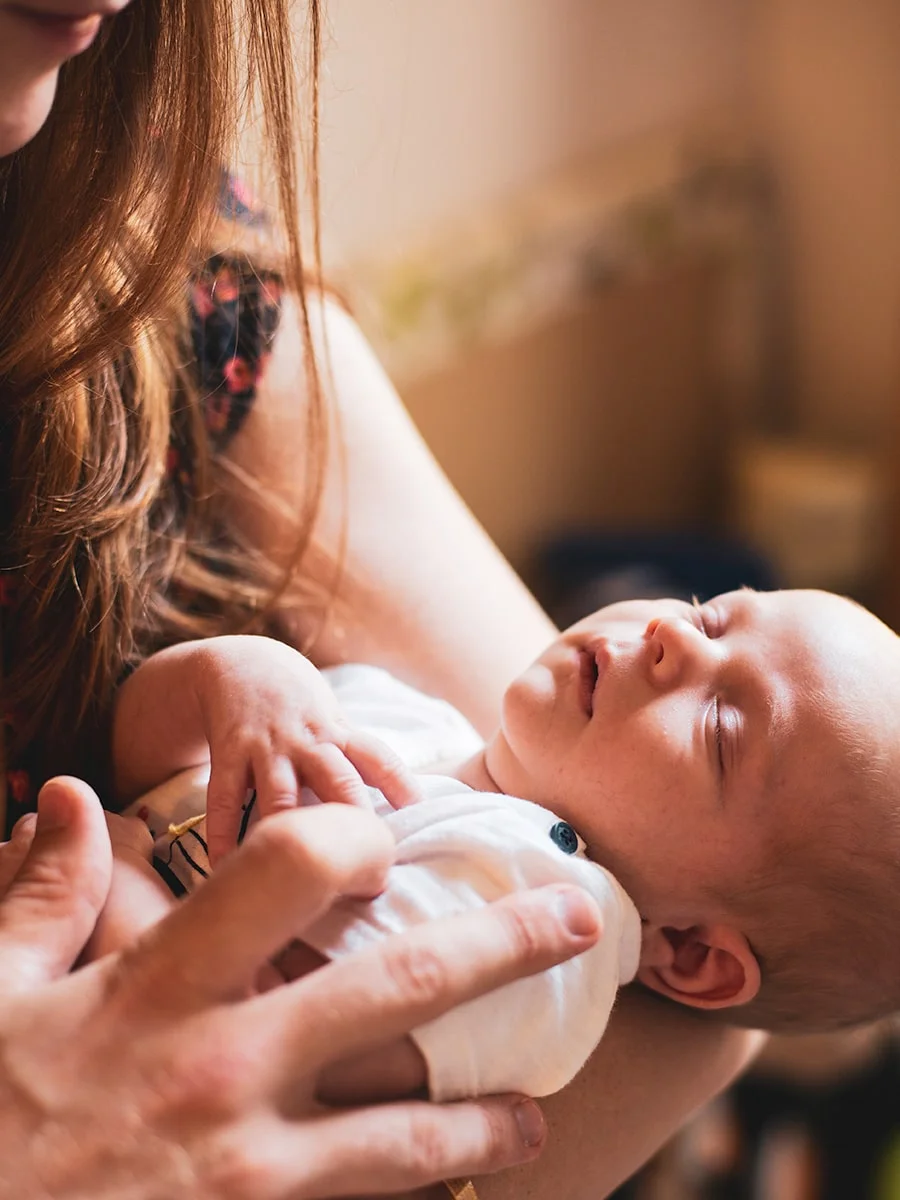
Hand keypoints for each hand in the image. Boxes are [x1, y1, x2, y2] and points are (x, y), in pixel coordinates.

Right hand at [0, 775, 600, 1198]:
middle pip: (401, 986)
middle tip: (579, 918)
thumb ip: (43, 896)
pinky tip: (448, 1199)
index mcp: (161, 988)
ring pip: (408, 1133)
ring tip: (533, 1112)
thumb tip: (66, 796)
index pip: (292, 868)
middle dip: (505, 942)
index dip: (352, 837)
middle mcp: (224, 1068)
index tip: (384, 846)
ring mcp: (249, 1172)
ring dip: (484, 1115)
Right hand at [192, 635, 421, 859]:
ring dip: (288, 827)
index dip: (398, 780)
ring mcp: (267, 747)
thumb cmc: (298, 704)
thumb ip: (357, 759)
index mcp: (337, 732)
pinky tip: (223, 865)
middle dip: (351, 813)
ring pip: (281, 793)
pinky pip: (226, 798)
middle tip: (365, 856)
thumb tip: (404, 800)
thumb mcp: (332, 720)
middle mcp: (307, 740)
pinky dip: (222, 833)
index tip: (417, 809)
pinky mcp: (229, 753)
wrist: (238, 664)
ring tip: (296, 867)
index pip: (376, 755)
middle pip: (336, 778)